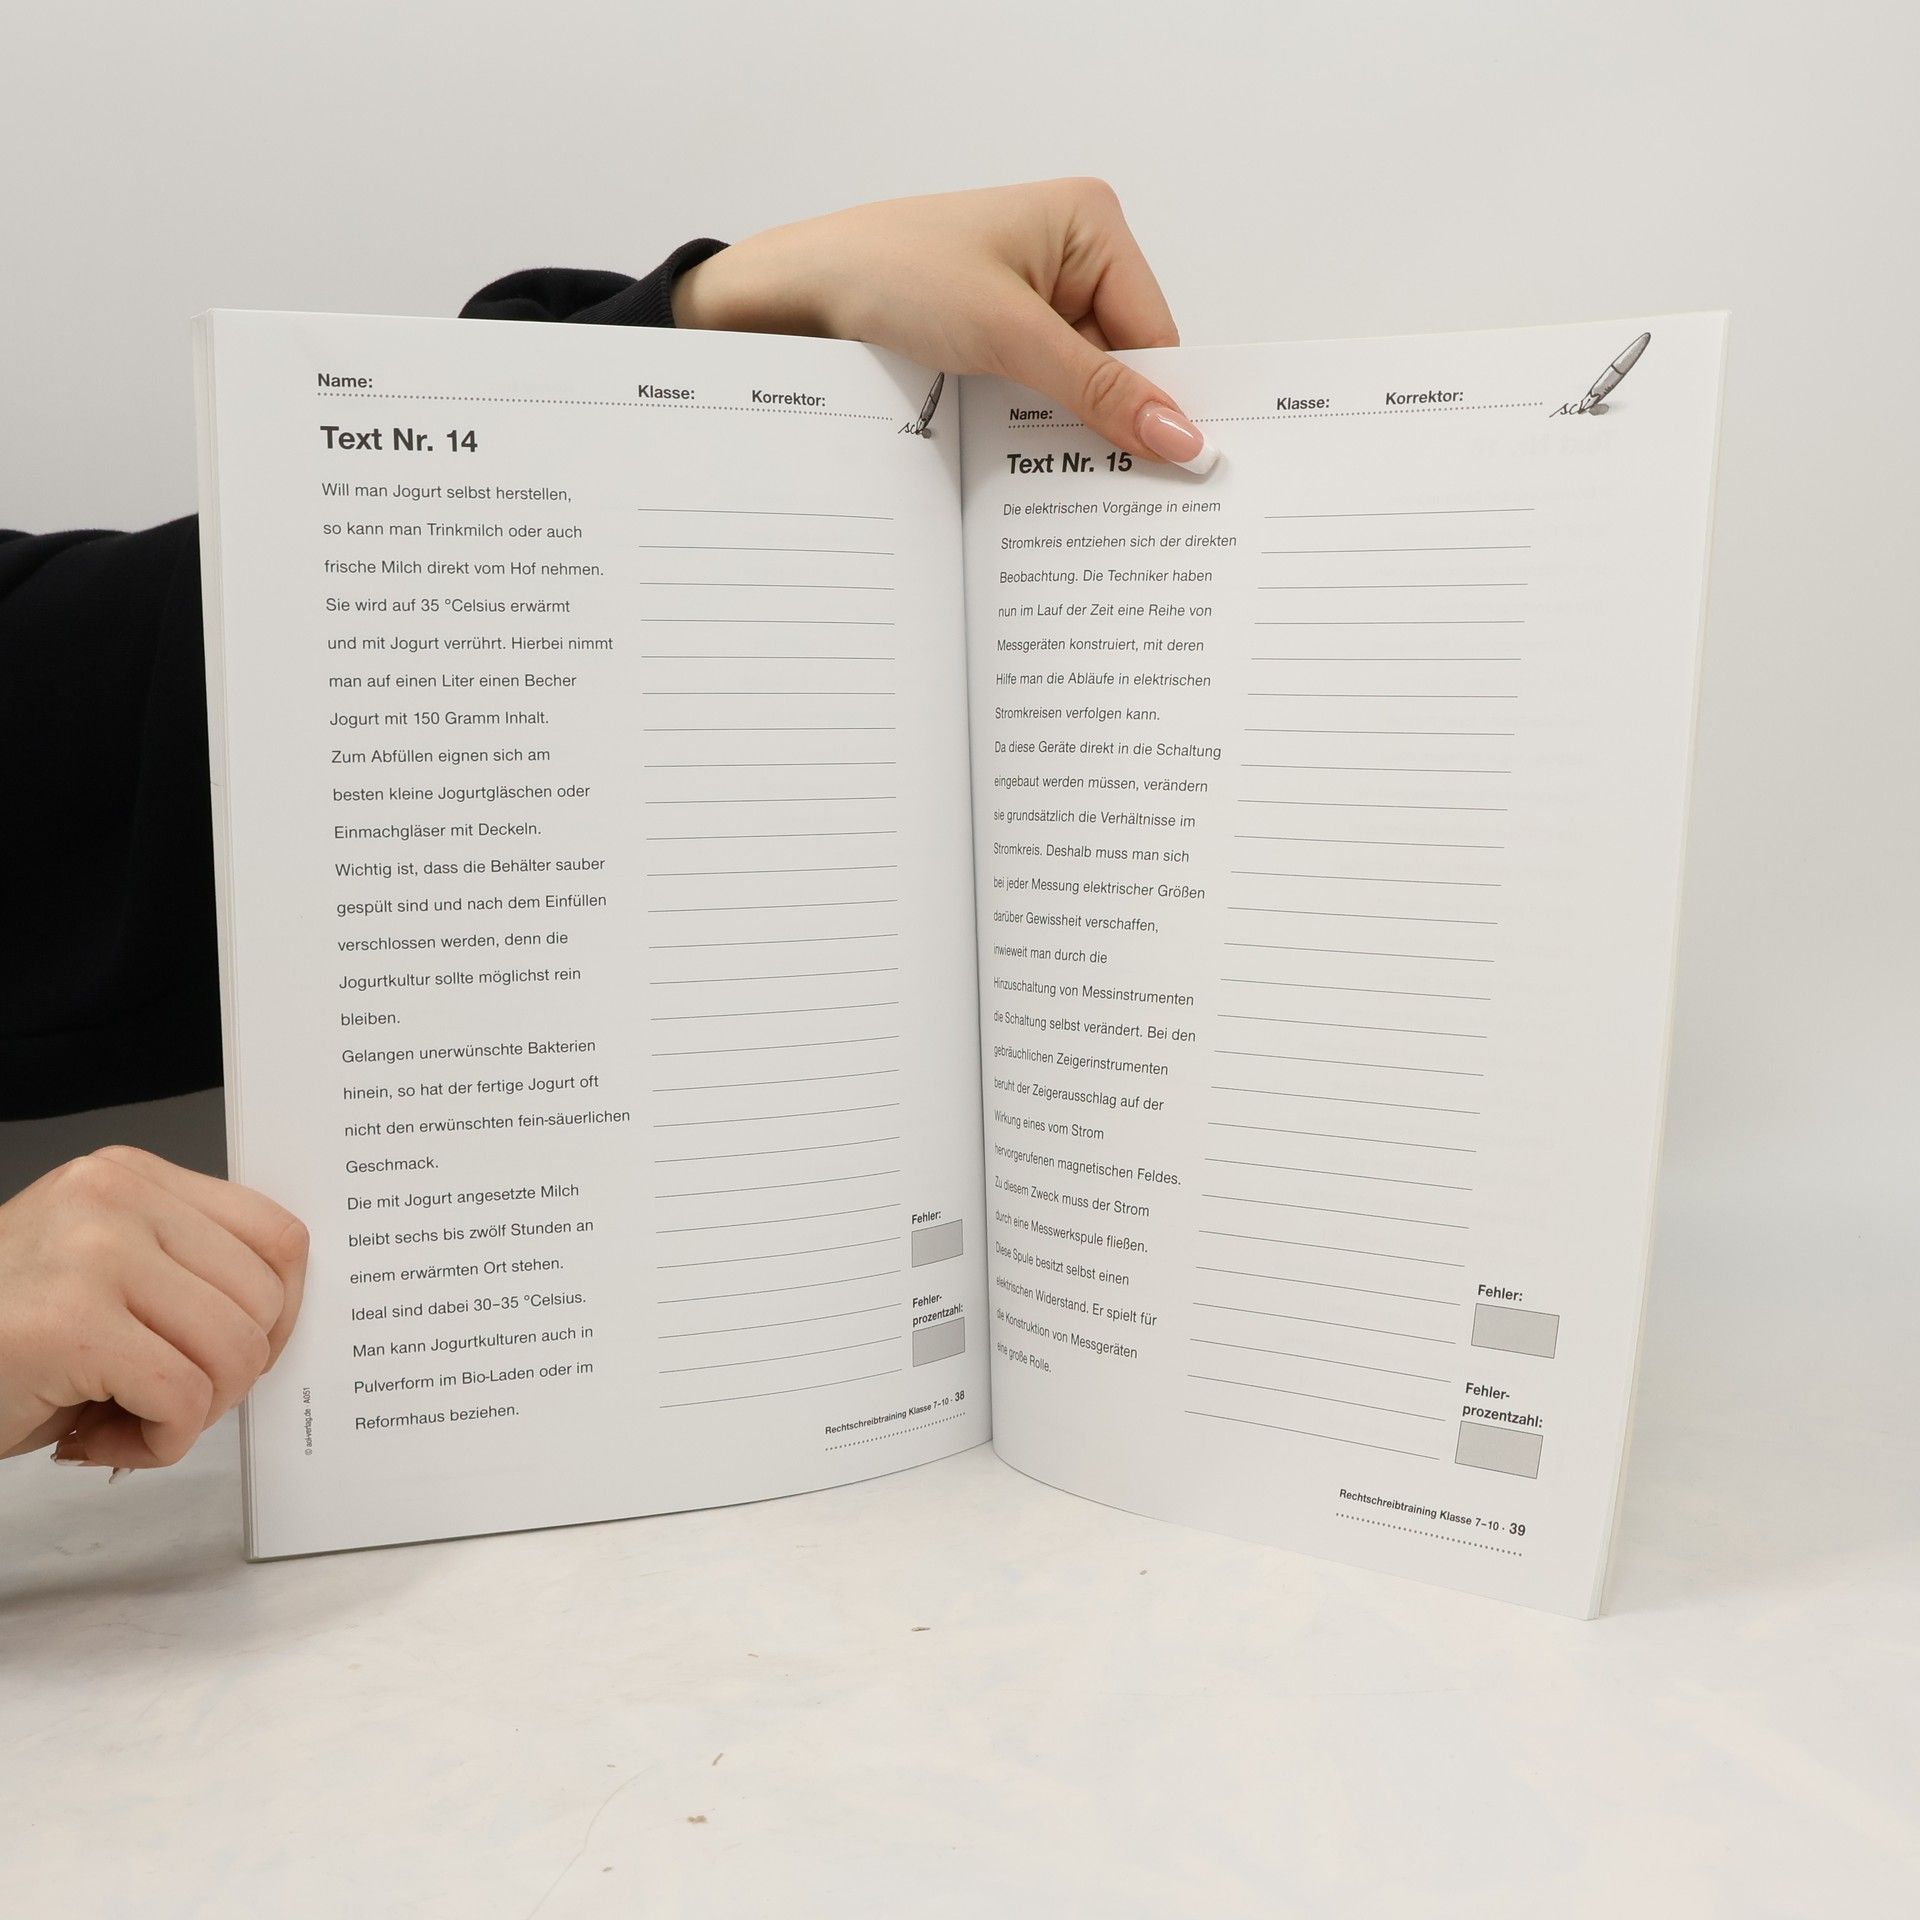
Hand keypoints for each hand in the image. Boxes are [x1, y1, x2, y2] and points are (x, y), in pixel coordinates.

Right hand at [0, 1146, 306, 1468]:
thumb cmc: (5, 1344)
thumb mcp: (106, 1279)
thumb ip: (184, 1275)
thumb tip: (282, 1318)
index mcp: (129, 1177)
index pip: (277, 1236)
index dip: (279, 1314)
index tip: (240, 1355)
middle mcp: (112, 1197)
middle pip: (262, 1301)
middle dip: (229, 1375)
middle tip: (163, 1400)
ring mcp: (90, 1253)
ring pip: (232, 1351)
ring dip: (192, 1415)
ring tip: (123, 1421)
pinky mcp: (68, 1323)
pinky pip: (182, 1396)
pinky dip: (159, 1442)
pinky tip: (94, 1440)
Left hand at [672, 178, 1215, 472]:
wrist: (793, 294)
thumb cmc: (892, 275)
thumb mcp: (1008, 335)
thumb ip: (1098, 391)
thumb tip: (1181, 437)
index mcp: (1090, 223)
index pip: (1155, 333)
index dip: (1164, 405)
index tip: (1182, 476)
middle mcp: (1069, 254)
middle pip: (1122, 363)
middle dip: (1117, 424)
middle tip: (1131, 500)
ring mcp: (1030, 297)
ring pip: (1079, 386)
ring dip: (1072, 433)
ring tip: (1079, 492)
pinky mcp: (994, 334)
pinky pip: (1038, 392)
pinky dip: (1035, 429)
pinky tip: (1032, 468)